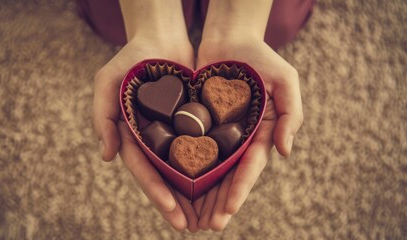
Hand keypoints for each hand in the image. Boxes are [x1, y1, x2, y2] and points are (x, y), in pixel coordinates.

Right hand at [93, 36, 198, 230]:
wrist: (161, 39)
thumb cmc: (132, 58)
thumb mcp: (108, 82)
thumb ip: (102, 116)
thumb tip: (106, 157)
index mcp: (131, 137)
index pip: (144, 169)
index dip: (156, 190)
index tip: (172, 210)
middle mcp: (152, 141)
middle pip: (164, 177)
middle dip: (175, 203)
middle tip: (189, 226)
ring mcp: (172, 134)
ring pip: (183, 170)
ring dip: (193, 195)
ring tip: (207, 217)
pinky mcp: (191, 125)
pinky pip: (200, 149)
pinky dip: (208, 168)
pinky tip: (220, 185)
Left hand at [194, 36, 302, 230]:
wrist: (229, 38)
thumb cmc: (260, 57)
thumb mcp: (285, 80)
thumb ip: (292, 114)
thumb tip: (285, 152)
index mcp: (262, 133)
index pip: (251, 166)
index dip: (240, 188)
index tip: (228, 209)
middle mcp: (239, 138)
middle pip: (229, 175)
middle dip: (220, 201)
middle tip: (209, 225)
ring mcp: (218, 133)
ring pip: (209, 169)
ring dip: (202, 194)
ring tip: (191, 218)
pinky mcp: (199, 124)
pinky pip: (191, 149)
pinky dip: (185, 169)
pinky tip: (175, 187)